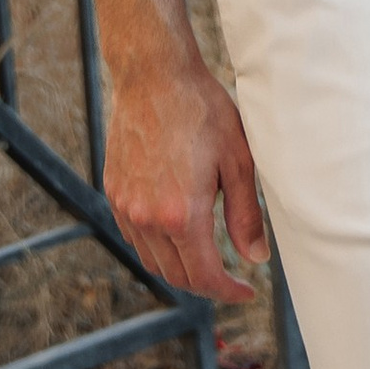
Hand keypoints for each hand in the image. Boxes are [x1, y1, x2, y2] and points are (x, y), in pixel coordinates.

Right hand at [102, 53, 271, 301]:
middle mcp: (147, 218)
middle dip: (207, 285)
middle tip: (231, 277)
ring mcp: (125, 206)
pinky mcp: (113, 192)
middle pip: (176, 276)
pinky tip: (177, 231)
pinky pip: (135, 237)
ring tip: (207, 256)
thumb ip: (246, 215)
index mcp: (182, 214)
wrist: (154, 76)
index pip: (204, 277)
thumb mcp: (237, 160)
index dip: (228, 292)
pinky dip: (157, 246)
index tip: (247, 292)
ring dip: (180, 268)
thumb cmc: (202, 111)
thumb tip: (256, 257)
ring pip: (153, 260)